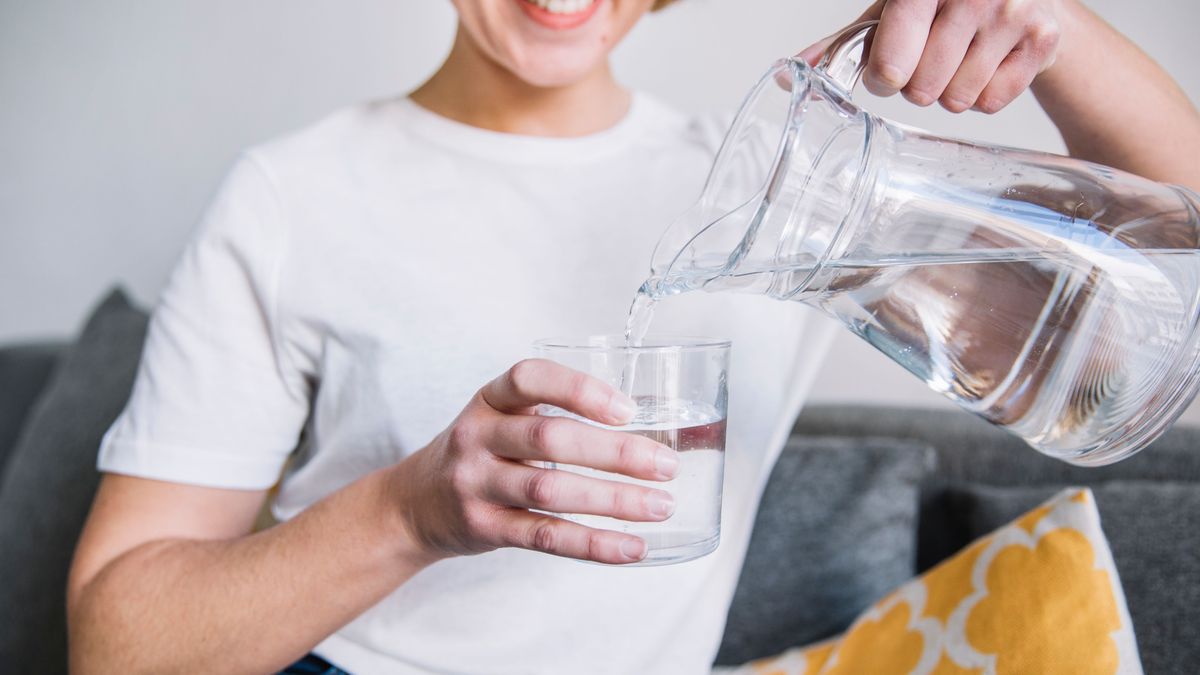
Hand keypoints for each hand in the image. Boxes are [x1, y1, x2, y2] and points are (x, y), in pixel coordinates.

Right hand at [388, 359, 679, 564]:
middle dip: (615, 453)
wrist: (413, 505)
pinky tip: (631, 546)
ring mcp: (476, 483)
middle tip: (666, 465)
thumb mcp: (500, 419)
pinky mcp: (484, 527)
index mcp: (489, 399)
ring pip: (550, 491)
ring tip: (660, 505)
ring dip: (613, 500)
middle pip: (549, 439)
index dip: (579, 389)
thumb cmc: (480, 454)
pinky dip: (593, 543)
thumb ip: (555, 416)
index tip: (627, 409)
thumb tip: (649, 429)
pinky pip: (544, 536)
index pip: (529, 378)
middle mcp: (477, 436)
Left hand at [801, 0, 1065, 113]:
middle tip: (930, 58)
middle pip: (922, 90)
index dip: (885, 77)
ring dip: (950, 91)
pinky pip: (991, 102)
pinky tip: (987, 61)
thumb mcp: (890, 10)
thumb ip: (842, 44)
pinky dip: (984, 93)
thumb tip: (790, 75)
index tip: (890, 69)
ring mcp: (1013, 13)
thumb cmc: (944, 0)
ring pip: (957, 99)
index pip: (892, 63)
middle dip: (918, 86)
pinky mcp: (1042, 39)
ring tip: (960, 57)